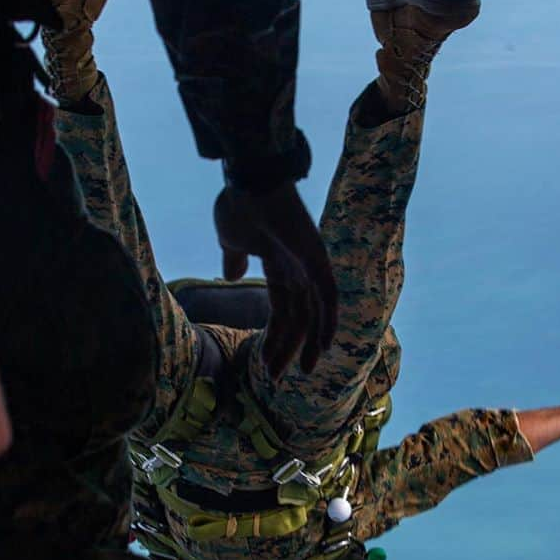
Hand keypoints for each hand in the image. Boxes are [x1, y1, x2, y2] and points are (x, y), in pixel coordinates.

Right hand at [214, 182, 337, 378]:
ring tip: (300, 371)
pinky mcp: (318, 258)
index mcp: (277, 264)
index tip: (265, 363)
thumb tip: (231, 275)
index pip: (280, 309)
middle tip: (276, 377)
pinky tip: (325, 346)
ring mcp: (310, 264)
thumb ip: (235, 259)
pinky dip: (328, 321)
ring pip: (313, 314)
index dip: (273, 337)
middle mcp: (297, 268)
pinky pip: (328, 296)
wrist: (250, 182)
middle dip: (287, 348)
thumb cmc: (238, 205)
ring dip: (308, 343)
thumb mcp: (231, 240)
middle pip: (297, 318)